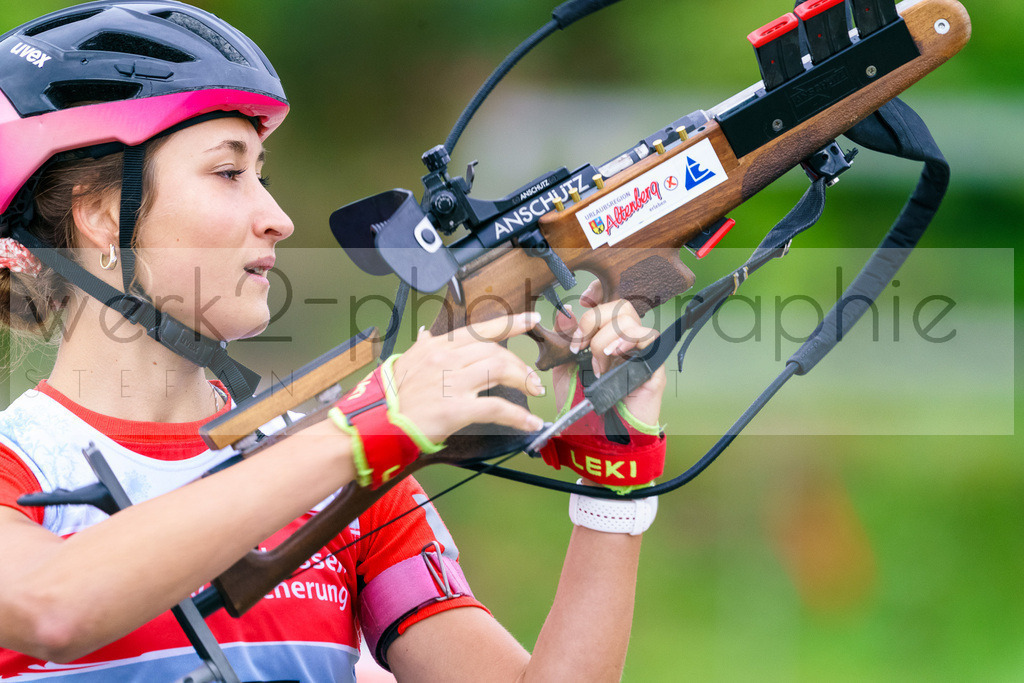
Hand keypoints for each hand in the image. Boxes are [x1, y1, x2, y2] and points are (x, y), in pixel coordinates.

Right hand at [391, 312, 546, 443]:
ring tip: (533, 391)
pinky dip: (518, 416)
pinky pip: (496, 408)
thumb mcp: (404, 364)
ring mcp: (451, 383)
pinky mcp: (455, 409)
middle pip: (495, 351)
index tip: (530, 321)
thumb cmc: (391, 398)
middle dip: (519, 364)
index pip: (480, 330)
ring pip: (499, 370)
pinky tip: (530, 422)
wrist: (376, 425)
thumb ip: (422, 348)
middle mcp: (446, 359)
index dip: (509, 324)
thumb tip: (425, 334)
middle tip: (532, 378)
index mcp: (437, 347)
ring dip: (522, 380)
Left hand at [552, 280, 665, 425]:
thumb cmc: (584, 408)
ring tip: (598, 365)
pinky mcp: (654, 363)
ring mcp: (641, 350)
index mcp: (604, 336)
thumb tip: (565, 312)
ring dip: (605, 340)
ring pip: (628, 320)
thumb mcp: (565, 371)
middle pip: (618, 306)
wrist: (600, 437)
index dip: (598, 292)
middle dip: (594, 320)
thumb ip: (565, 341)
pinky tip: (614, 355)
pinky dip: (628, 341)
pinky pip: (648, 337)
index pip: (608, 301)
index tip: (583, 299)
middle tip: (579, 346)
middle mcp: (625, 340)